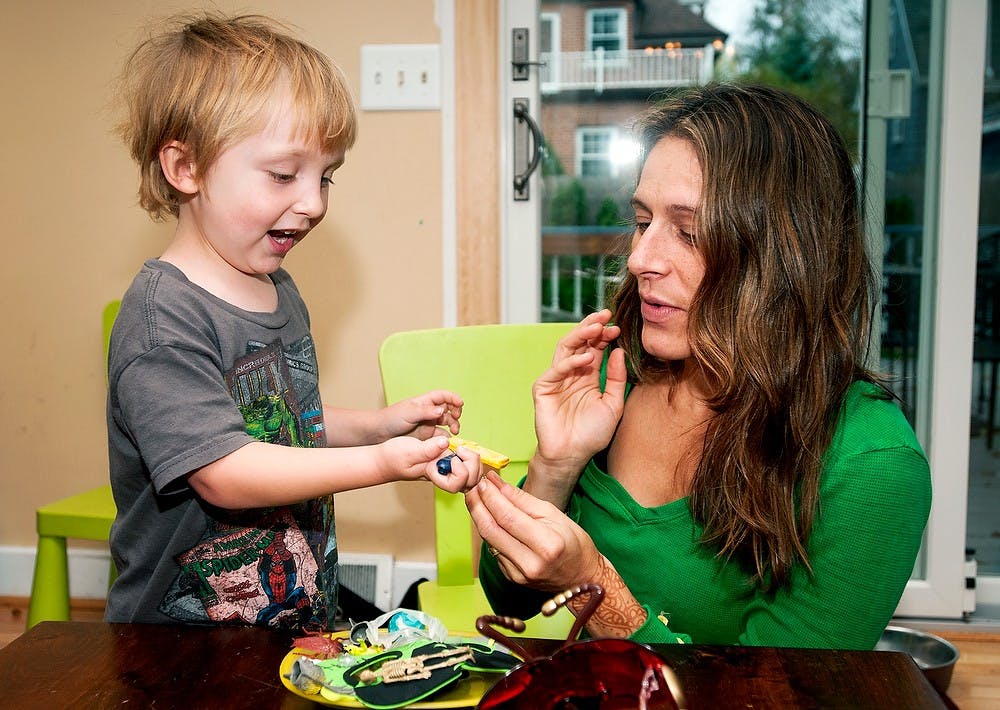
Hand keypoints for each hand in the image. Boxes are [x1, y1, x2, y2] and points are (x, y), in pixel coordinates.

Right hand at [377, 435, 481, 492]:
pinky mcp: (445, 460)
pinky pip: (464, 463)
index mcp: (435, 476)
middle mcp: (443, 475)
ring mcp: (446, 469)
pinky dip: (467, 455)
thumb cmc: (393, 457)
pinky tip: (458, 446)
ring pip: (471, 473)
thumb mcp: (409, 450)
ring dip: (472, 460)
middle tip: (462, 449)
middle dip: (473, 464)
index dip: (463, 470)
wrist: (384, 458)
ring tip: (461, 448)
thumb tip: (446, 443)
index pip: (459, 484)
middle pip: (470, 480)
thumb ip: (428, 449)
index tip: (455, 454)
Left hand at [379, 390, 462, 439]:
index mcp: (425, 402)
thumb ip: (426, 412)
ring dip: (454, 425)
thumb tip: (442, 411)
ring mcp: (428, 424)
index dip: (453, 398)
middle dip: (456, 413)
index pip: (443, 396)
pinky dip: (446, 438)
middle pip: (449, 409)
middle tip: (456, 419)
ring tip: (454, 432)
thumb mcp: (409, 413)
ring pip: (447, 423)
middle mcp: (429, 412)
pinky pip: (441, 436)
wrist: (379, 434)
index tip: (461, 404)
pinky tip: (447, 442)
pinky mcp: (427, 437)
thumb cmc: (391, 419)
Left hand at [468, 470, 647, 636]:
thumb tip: (496, 484)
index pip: (508, 517)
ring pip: (489, 541)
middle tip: (472, 489)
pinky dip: (489, 532)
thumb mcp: (553, 514)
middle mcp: (530, 563)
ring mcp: (519, 574)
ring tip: (476, 499)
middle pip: (491, 530)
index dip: (491, 498)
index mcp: (546, 544)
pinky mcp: (512, 578)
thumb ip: (522, 500)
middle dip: (477, 506)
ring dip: (479, 518)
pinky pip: (495, 550)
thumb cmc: (573, 542)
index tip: (484, 482)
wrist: (581, 577)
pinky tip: (488, 518)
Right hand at [532, 310, 626, 476]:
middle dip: (592, 326)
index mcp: (588, 375)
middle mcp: (572, 373)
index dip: (605, 336)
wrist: (572, 455)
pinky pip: (557, 369)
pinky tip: (588, 358)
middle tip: (605, 315)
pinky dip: (572, 362)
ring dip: (580, 335)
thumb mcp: (613, 404)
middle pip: (580, 342)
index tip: (618, 328)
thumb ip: (616, 378)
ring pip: (566, 349)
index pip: (595, 347)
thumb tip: (618, 351)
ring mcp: (556, 379)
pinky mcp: (544, 388)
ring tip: (596, 327)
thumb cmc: (592, 433)